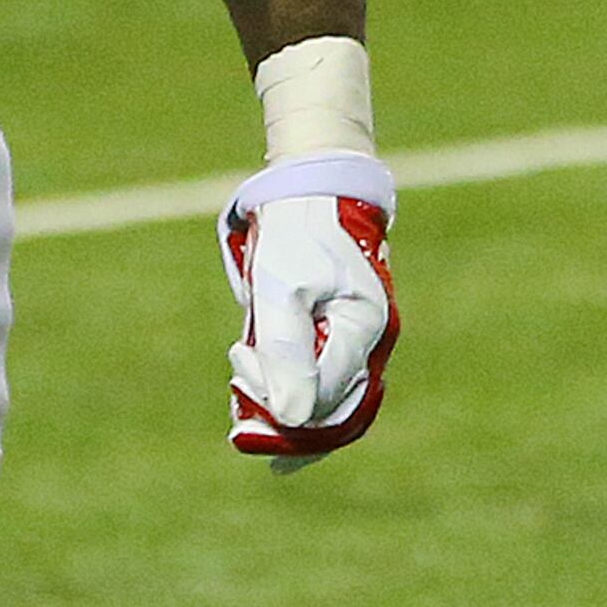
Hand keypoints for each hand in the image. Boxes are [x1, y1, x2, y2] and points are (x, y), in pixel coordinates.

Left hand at [221, 165, 397, 466]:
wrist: (309, 191)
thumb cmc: (296, 235)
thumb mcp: (281, 291)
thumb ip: (286, 352)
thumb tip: (289, 415)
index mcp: (363, 332)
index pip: (326, 400)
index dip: (284, 410)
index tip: (241, 384)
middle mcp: (367, 341)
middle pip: (331, 407)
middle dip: (281, 412)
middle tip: (238, 392)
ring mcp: (356, 336)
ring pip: (324, 393)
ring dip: (281, 396)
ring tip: (242, 371)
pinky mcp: (338, 330)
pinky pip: (318, 372)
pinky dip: (286, 379)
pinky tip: (254, 372)